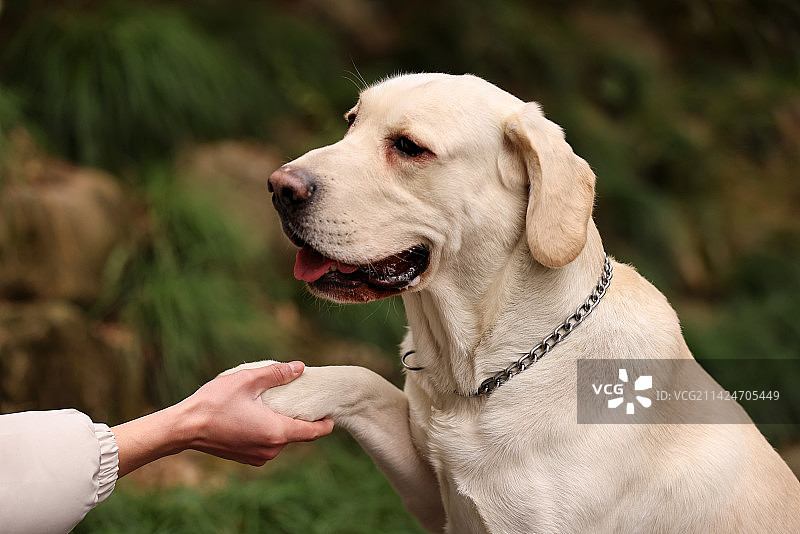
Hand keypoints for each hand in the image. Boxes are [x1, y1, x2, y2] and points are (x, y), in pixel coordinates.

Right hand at [113, 361, 333, 476]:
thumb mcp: (248, 380)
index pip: (313, 432)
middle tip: (300, 399)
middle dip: (300, 418)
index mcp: (276, 431)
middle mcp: (271, 449)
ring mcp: (258, 456)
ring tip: (276, 405)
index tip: (331, 415)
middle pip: (297, 434)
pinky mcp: (247, 458)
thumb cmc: (214, 402)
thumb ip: (277, 374)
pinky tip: (259, 416)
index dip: (325, 424)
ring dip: (282, 424)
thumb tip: (300, 367)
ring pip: (281, 439)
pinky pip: (267, 445)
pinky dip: (269, 432)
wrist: (184, 428)